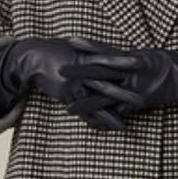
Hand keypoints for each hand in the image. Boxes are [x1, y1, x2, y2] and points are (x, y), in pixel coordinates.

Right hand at [0, 36, 136, 130]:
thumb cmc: (57, 50)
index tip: (143, 63)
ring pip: (95, 102)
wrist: (33, 58)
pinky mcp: (66, 94)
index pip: (111, 58)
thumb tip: (108, 53)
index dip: (126, 61)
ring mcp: (74, 84)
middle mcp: (83, 70)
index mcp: (88, 56)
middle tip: (142, 101)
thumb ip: (93, 52)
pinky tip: (102, 130)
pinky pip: (81, 111)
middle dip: (124, 94)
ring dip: (110, 115)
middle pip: (107, 83)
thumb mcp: (77, 48)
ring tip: (123, 127)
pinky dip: (92, 121)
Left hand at [60, 40, 177, 120]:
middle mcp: (130, 70)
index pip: (106, 50)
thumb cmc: (172, 64)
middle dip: (79, 71)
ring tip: (67, 105)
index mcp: (132, 56)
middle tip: (60, 70)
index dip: (88, 45)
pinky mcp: (139, 101)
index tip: (71, 40)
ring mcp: (134, 86)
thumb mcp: (151, 56)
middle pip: (99, 70)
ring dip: (85, 100)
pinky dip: (106, 118)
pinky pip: (120, 111)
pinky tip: (93, 124)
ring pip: (105, 94)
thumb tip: (122, 58)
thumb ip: (133, 59)